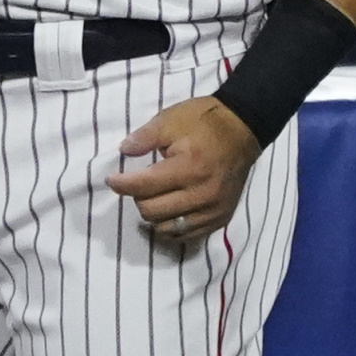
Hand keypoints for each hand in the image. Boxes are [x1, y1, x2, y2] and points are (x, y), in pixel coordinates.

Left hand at [106, 96, 262, 240]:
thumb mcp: (171, 120)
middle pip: (151, 211)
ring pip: (166, 228)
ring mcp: (212, 210)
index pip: (144, 187)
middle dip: (137, 197)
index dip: (121, 184)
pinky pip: (186, 236)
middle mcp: (202, 194)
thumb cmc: (204, 122)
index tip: (111, 179)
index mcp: (189, 168)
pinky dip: (170, 227)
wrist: (243, 130)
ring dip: (153, 214)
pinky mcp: (220, 219)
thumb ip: (145, 137)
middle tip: (138, 183)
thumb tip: (123, 151)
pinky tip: (168, 211)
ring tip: (154, 196)